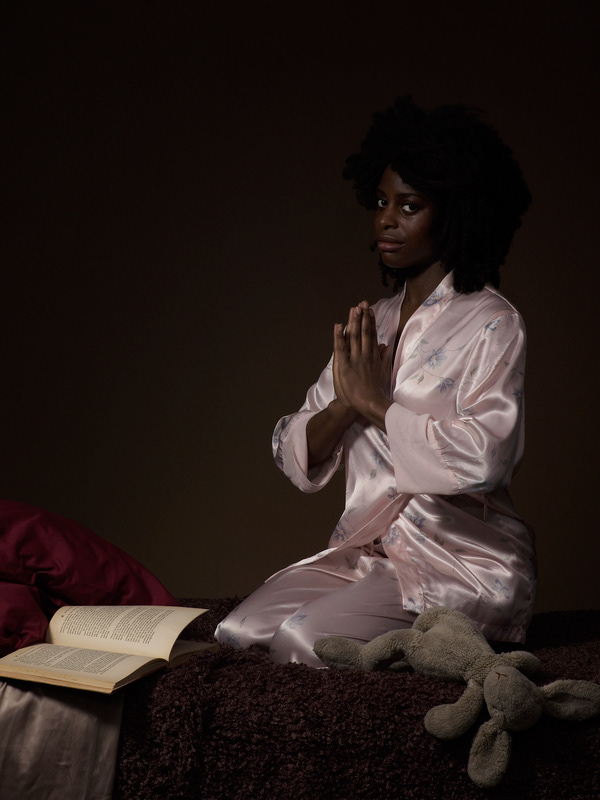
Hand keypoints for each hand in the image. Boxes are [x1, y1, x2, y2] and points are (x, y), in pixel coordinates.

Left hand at [332, 301, 392, 428]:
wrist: (368, 403)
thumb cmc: (375, 391)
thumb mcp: (384, 372)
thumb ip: (384, 358)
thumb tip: (386, 345)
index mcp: (374, 356)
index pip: (372, 335)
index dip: (371, 322)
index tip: (369, 310)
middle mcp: (365, 355)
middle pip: (365, 332)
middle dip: (363, 317)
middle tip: (362, 303)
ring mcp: (356, 359)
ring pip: (355, 337)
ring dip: (354, 322)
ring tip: (354, 308)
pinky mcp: (345, 366)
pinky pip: (341, 349)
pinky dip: (339, 337)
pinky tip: (338, 326)